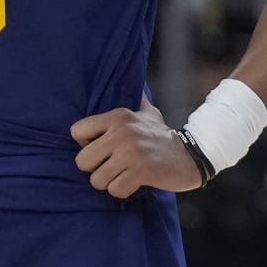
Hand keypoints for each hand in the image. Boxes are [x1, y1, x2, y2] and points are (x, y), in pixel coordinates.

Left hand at [71, 99, 200, 196]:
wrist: (191, 155)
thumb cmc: (162, 136)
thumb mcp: (148, 112)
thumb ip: (134, 99)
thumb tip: (130, 75)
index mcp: (118, 116)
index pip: (76, 131)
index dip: (86, 144)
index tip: (102, 149)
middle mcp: (121, 132)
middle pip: (82, 161)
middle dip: (96, 169)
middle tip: (112, 167)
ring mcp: (131, 152)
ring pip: (97, 180)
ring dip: (110, 182)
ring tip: (124, 174)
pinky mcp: (141, 172)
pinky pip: (115, 190)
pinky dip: (123, 190)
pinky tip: (134, 182)